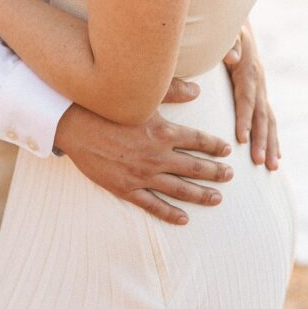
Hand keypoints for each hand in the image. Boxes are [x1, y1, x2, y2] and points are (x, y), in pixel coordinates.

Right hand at [54, 77, 233, 225]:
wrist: (76, 126)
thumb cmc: (108, 107)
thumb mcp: (142, 95)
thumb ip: (172, 90)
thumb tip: (197, 90)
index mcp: (163, 131)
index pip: (198, 140)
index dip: (215, 146)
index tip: (227, 150)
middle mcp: (157, 156)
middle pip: (195, 167)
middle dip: (215, 172)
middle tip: (230, 176)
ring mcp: (143, 175)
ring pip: (180, 189)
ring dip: (201, 194)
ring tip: (217, 198)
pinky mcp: (127, 188)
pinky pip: (153, 205)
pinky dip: (170, 213)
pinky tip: (184, 218)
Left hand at [223, 23, 279, 169]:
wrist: (239, 23)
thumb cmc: (227, 31)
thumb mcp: (227, 32)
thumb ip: (228, 43)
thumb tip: (230, 57)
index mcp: (247, 70)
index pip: (246, 98)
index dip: (244, 118)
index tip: (241, 139)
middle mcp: (259, 82)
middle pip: (262, 115)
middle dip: (261, 139)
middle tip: (259, 163)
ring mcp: (263, 88)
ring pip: (269, 120)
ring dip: (271, 144)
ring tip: (272, 167)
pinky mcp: (262, 93)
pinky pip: (269, 119)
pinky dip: (273, 138)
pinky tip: (276, 157)